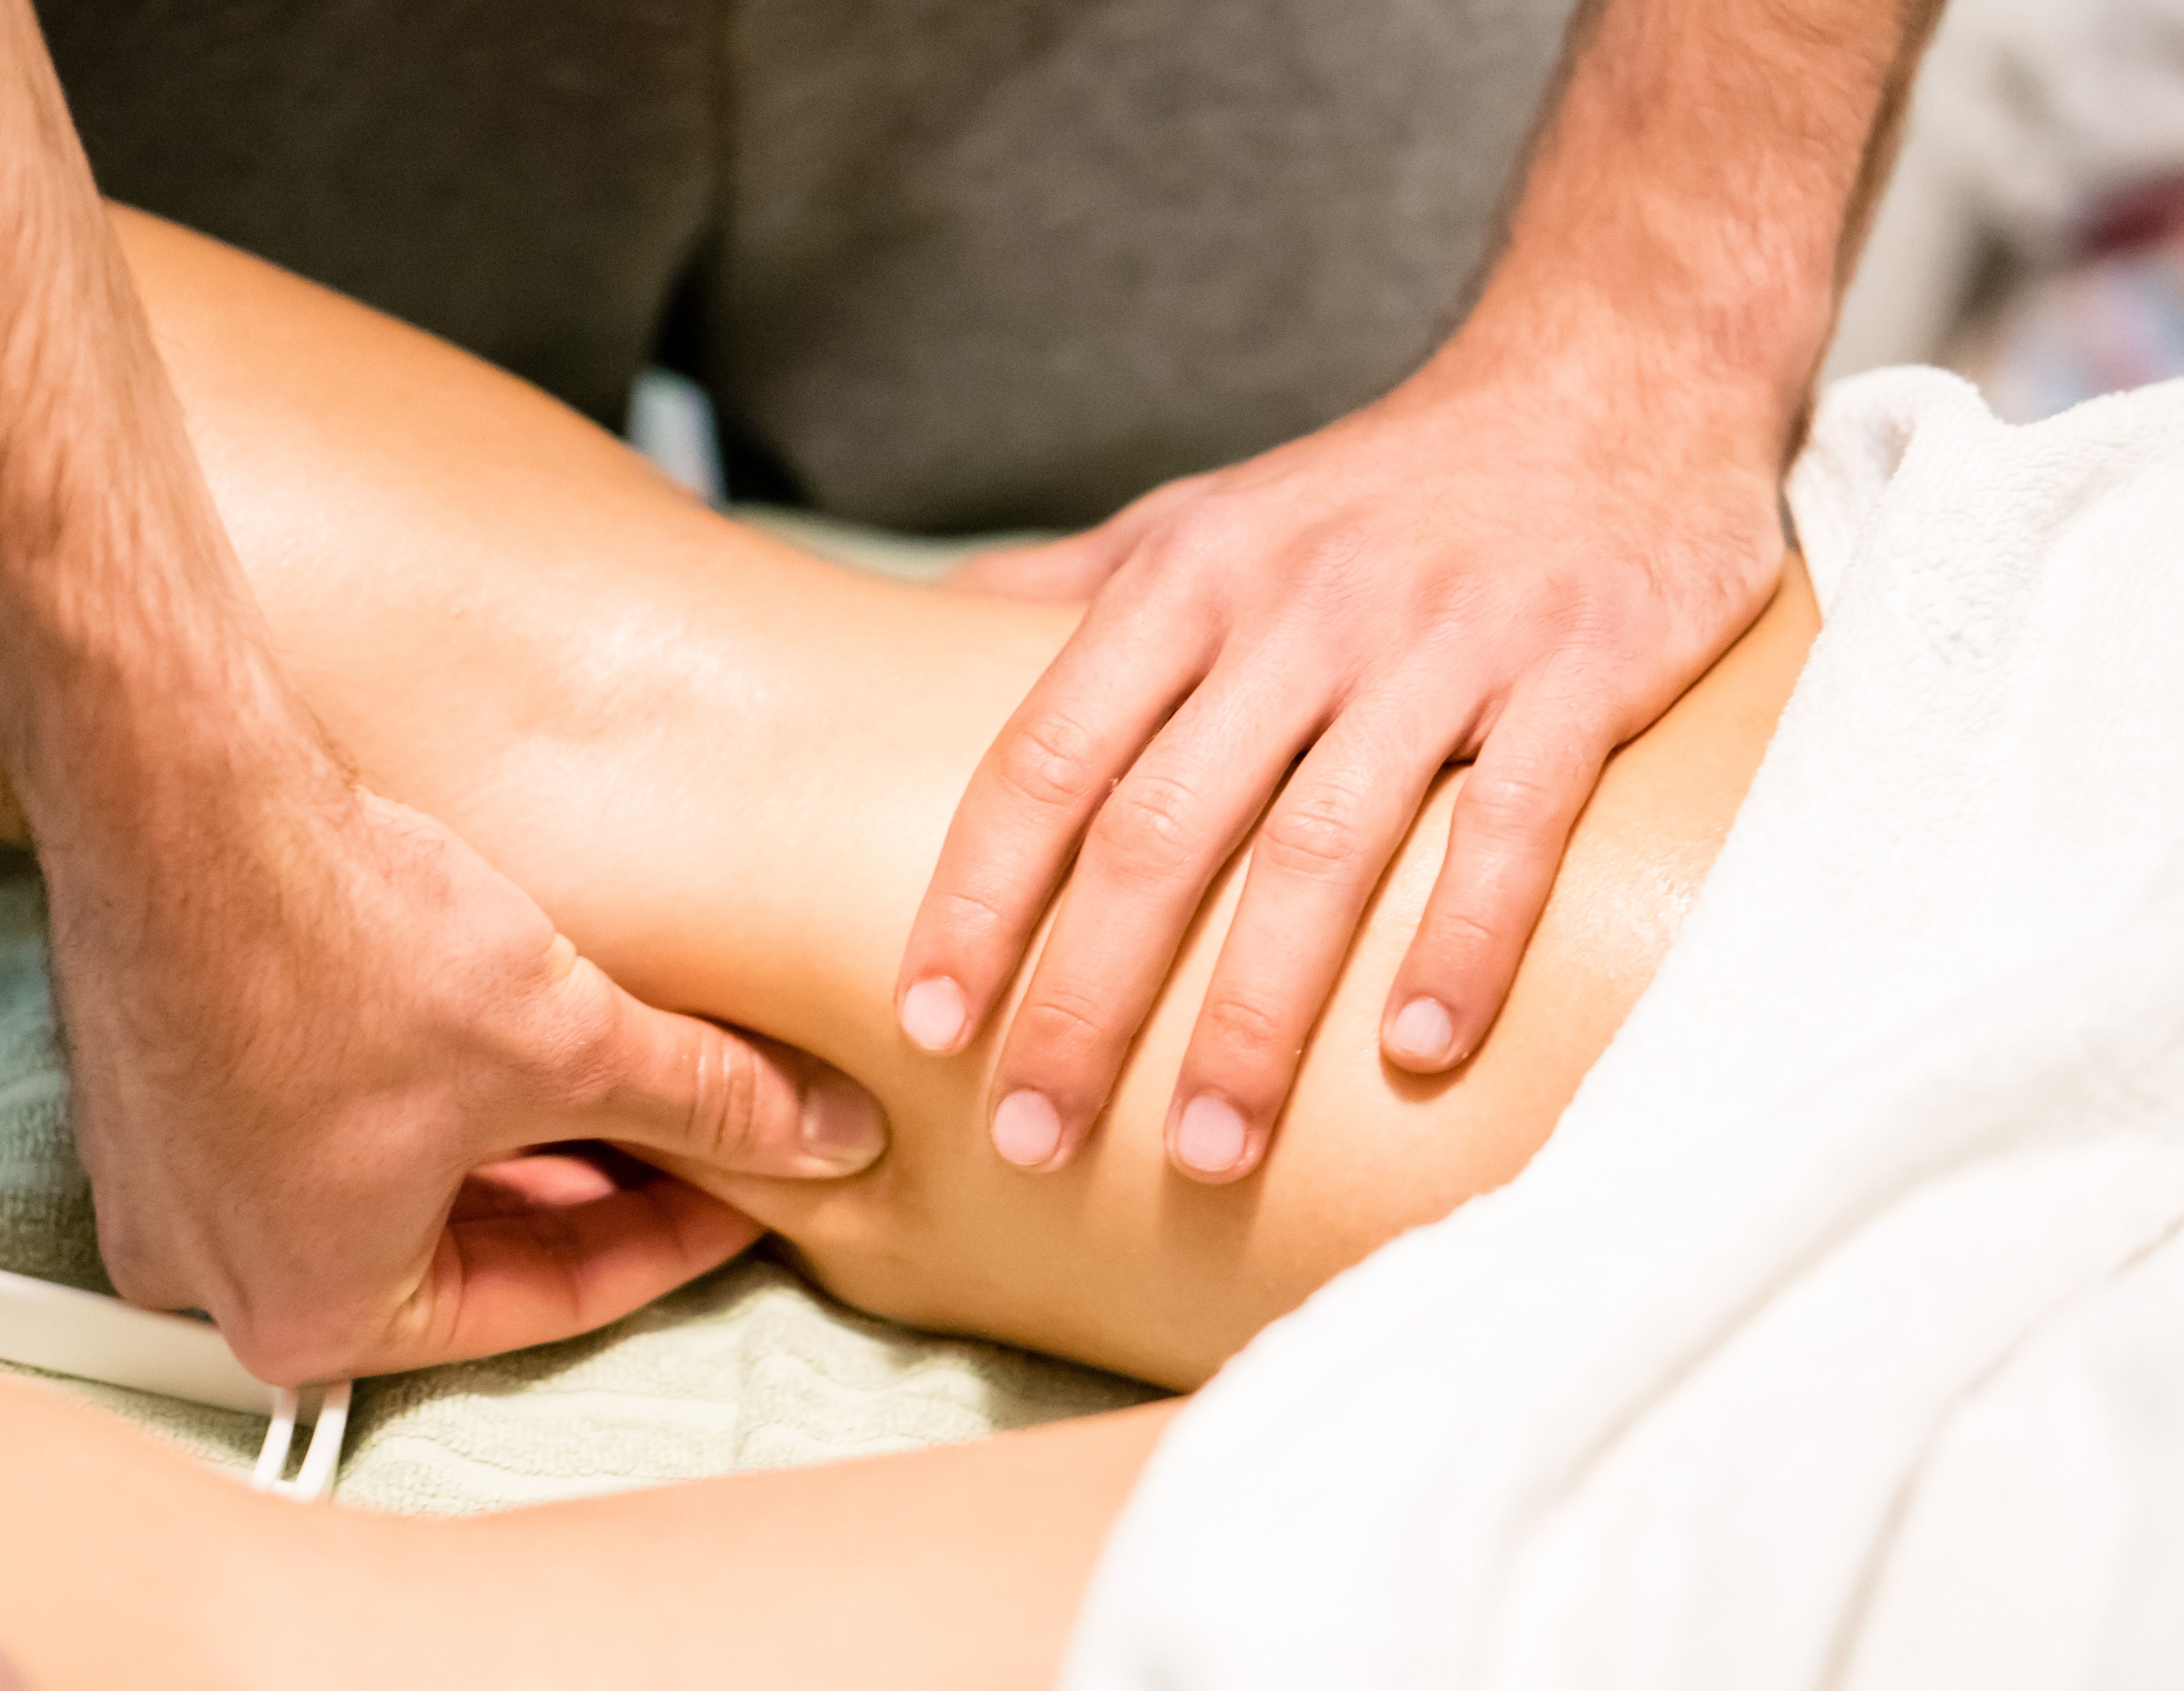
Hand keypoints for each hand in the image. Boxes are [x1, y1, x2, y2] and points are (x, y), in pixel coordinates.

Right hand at [52, 769, 886, 1384]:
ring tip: (617, 1068)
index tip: (749, 1184)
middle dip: (595, 1186)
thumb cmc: (335, 942)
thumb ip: (711, 1103)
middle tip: (699, 1125)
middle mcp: (220, 1275)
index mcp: (313, 1315)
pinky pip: (322, 1123)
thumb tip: (830, 1140)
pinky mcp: (157, 1092)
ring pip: (396, 1182)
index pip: (545, 1300)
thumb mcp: (567, 1043)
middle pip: (466, 1250)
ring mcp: (172, 1185)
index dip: (675, 1238)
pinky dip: (423, 1092)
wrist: (176, 792)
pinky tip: (502, 1024)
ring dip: (510, 1137)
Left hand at [902, 330, 1785, 1182]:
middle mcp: (1296, 612)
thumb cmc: (1380, 484)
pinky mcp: (1578, 667)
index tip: (927, 1024)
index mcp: (1187, 582)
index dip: (977, 899)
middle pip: (1159, 834)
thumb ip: (1074, 585)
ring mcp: (1440, 642)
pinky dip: (1464, 941)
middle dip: (1085, 1001)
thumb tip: (921, 627)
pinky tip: (1420, 1057)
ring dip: (1255, 1017)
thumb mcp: (1207, 512)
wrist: (1612, 370)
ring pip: (1321, 852)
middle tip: (1029, 1140)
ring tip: (1204, 1152)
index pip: (1046, 759)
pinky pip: (1509, 823)